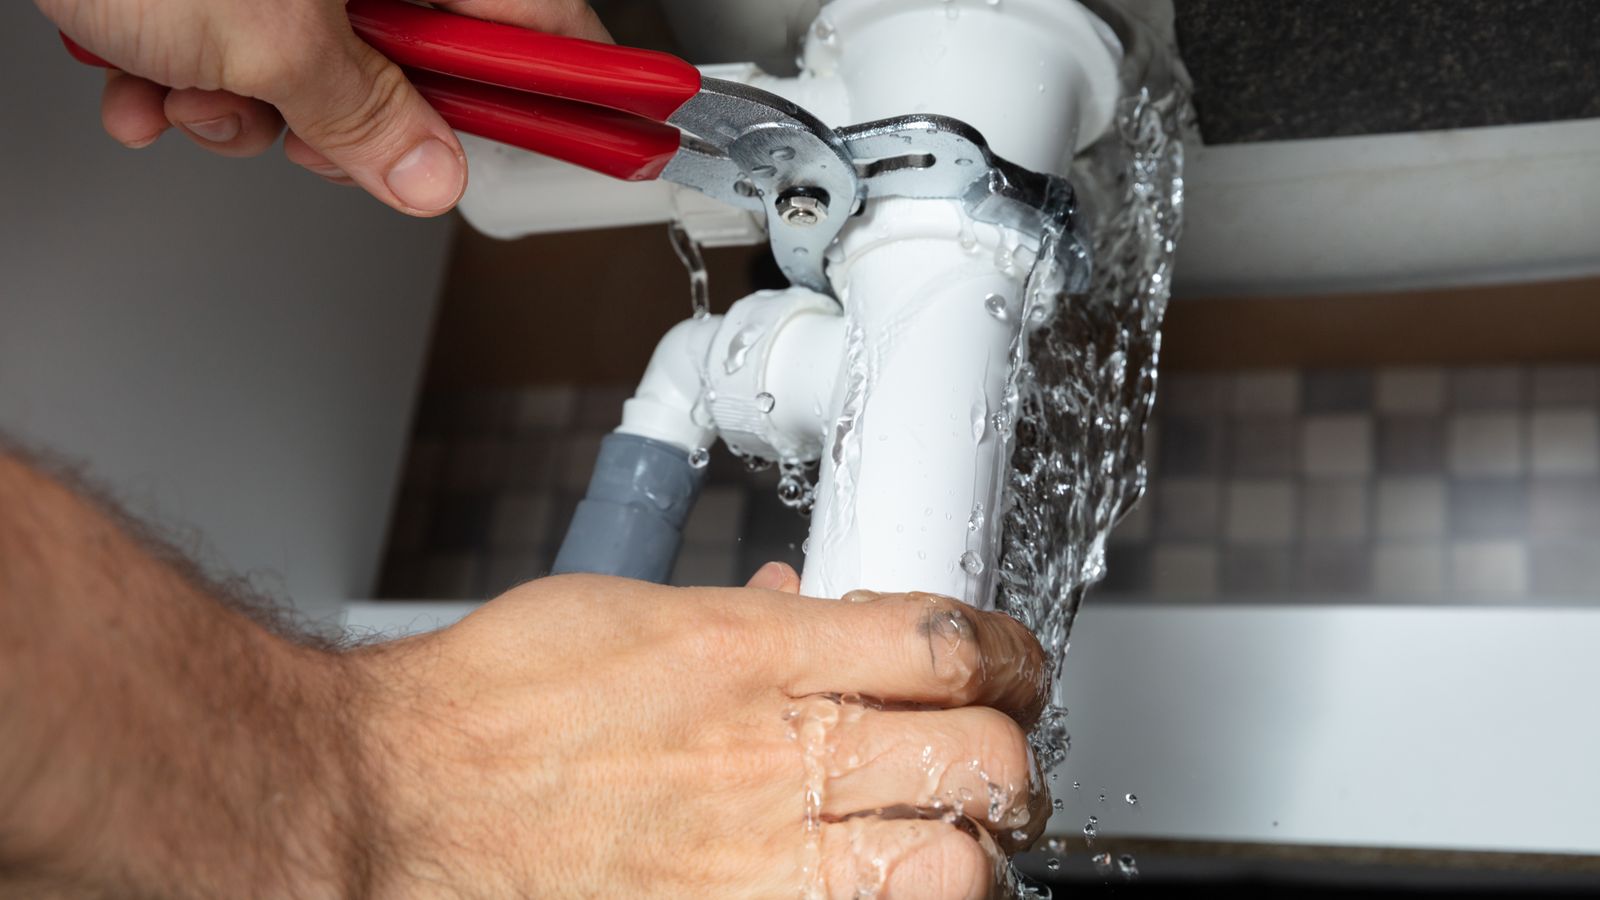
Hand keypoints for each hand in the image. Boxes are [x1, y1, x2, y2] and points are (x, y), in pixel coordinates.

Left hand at [32, 0, 609, 214]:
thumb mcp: (269, 37)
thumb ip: (365, 116)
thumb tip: (430, 172)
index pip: (537, 20)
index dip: (575, 88)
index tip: (617, 132)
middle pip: (420, 56)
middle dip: (352, 120)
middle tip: (318, 133)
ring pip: (318, 65)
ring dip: (250, 109)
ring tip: (190, 91)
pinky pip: (241, 41)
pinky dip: (190, 76)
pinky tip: (142, 75)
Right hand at [357, 564, 1050, 897]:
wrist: (396, 799)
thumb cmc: (493, 704)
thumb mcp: (631, 613)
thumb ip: (744, 619)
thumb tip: (808, 609)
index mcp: (753, 652)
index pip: (948, 642)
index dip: (1007, 657)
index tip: (1007, 669)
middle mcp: (771, 755)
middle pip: (982, 756)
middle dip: (1007, 759)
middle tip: (988, 760)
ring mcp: (760, 861)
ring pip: (956, 866)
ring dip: (972, 849)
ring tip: (950, 839)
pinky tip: (874, 886)